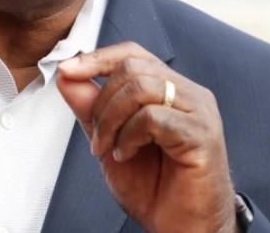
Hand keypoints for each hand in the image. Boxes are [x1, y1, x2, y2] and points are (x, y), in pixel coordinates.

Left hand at [56, 42, 236, 232]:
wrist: (180, 230)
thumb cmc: (153, 188)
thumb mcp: (108, 140)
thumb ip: (90, 107)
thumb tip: (67, 74)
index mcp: (169, 89)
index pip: (132, 54)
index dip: (97, 58)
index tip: (67, 70)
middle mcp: (188, 94)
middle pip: (132, 67)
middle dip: (101, 102)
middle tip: (96, 138)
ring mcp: (199, 112)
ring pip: (141, 87)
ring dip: (112, 120)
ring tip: (110, 149)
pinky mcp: (202, 135)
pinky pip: (153, 117)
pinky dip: (129, 136)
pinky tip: (127, 155)